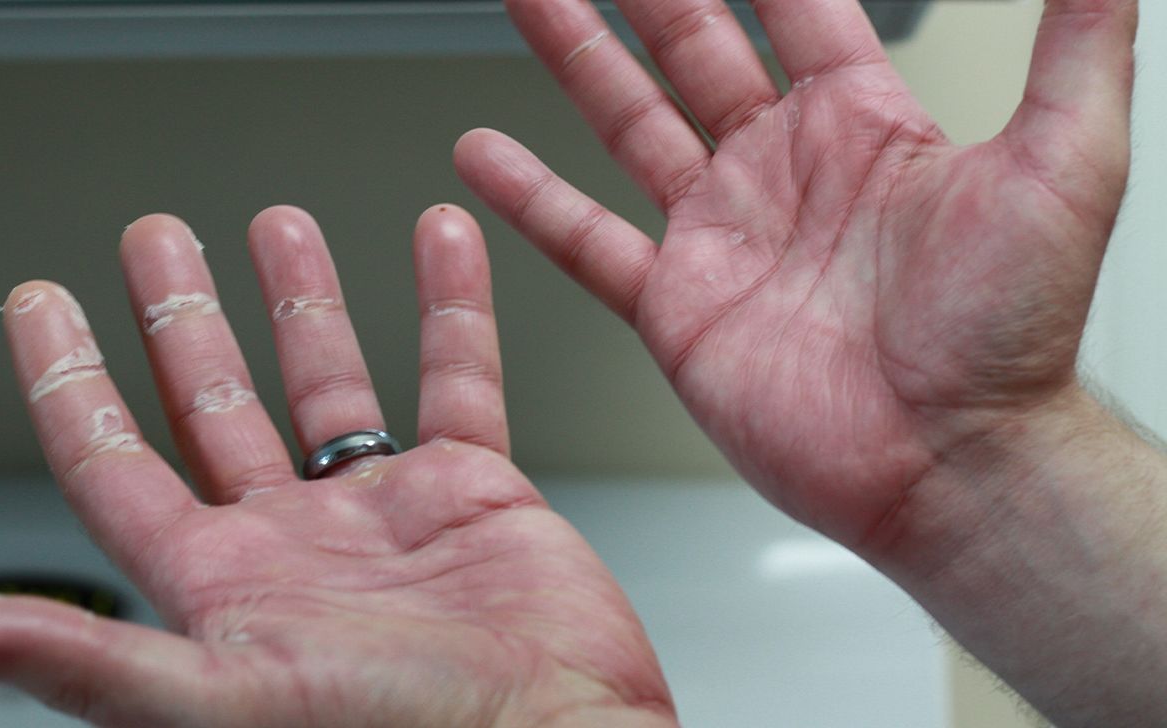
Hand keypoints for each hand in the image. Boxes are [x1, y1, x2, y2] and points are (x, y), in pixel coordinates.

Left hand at [0, 206, 674, 727]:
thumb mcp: (231, 702)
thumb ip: (100, 661)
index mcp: (225, 586)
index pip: (115, 463)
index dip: (68, 380)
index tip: (39, 303)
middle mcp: (296, 542)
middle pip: (216, 402)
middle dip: (181, 314)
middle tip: (155, 241)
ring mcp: (384, 513)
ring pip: (329, 381)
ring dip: (303, 298)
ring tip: (278, 225)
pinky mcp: (472, 491)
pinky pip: (457, 380)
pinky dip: (451, 309)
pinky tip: (441, 245)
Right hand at [455, 0, 1136, 548]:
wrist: (950, 463)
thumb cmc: (1008, 339)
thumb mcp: (1065, 168)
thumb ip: (1076, 51)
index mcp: (862, 128)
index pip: (793, 8)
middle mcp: (783, 173)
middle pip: (693, 49)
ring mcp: (723, 236)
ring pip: (629, 125)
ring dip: (576, 62)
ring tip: (533, 3)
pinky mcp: (678, 306)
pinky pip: (589, 240)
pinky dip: (534, 199)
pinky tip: (486, 155)